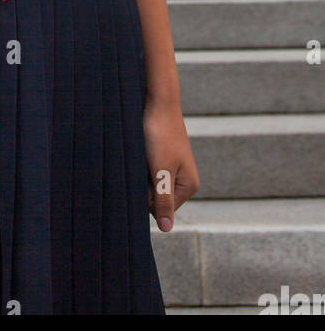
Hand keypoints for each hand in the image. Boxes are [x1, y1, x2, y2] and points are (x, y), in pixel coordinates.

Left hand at [142, 97, 199, 231]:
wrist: (158, 100)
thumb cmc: (160, 135)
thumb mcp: (160, 171)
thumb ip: (164, 200)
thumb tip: (167, 230)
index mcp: (189, 186)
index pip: (160, 210)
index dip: (146, 197)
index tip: (143, 176)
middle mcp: (183, 179)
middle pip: (154, 197)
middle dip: (142, 185)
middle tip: (141, 162)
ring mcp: (173, 167)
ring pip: (148, 182)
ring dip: (140, 173)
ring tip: (142, 154)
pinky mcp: (163, 156)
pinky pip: (147, 169)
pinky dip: (141, 163)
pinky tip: (141, 149)